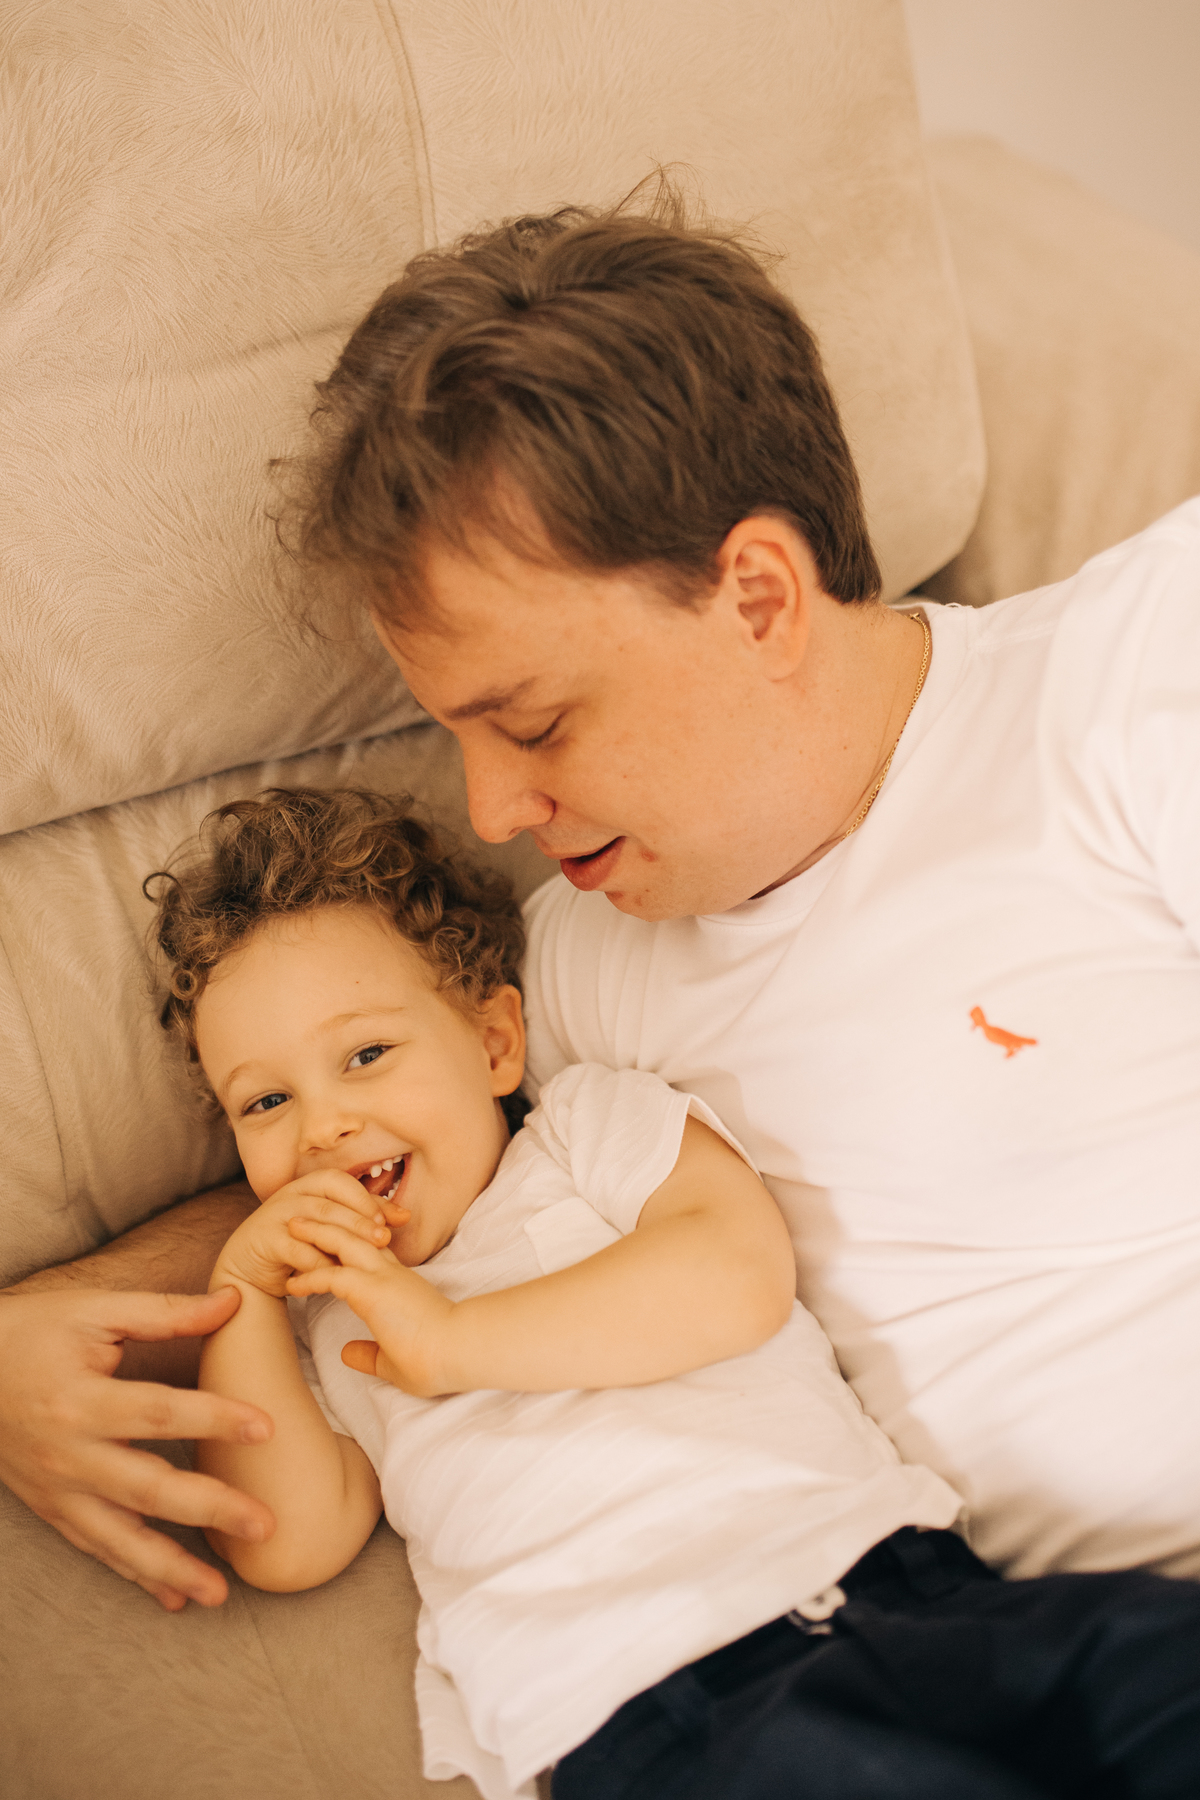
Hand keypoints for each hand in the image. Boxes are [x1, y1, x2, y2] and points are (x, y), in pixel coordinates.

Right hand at [0, 1286, 278, 1610]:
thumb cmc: (34, 1333)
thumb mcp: (95, 1310)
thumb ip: (164, 1312)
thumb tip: (233, 1301)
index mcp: (82, 1399)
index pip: (159, 1413)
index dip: (214, 1419)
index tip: (266, 1427)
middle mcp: (69, 1454)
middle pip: (147, 1488)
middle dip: (209, 1510)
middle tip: (264, 1525)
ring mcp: (59, 1490)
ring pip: (120, 1539)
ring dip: (172, 1569)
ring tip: (220, 1593)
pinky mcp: (54, 1510)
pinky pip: (99, 1549)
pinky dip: (137, 1576)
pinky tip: (175, 1598)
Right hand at [214, 1172, 409, 1297]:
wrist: (249, 1269)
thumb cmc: (297, 1245)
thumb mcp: (330, 1228)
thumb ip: (361, 1218)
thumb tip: (404, 1215)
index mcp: (310, 1185)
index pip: (343, 1183)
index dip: (369, 1199)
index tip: (395, 1219)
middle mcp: (292, 1194)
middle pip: (331, 1200)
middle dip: (361, 1219)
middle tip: (385, 1238)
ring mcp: (275, 1215)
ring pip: (314, 1221)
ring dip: (343, 1237)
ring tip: (364, 1255)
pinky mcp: (264, 1240)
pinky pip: (294, 1248)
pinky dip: (316, 1262)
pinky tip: (335, 1275)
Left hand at [285, 1221, 454, 1396]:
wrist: (459, 1351)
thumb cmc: (436, 1358)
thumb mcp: (396, 1359)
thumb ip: (371, 1353)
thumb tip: (348, 1353)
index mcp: (399, 1283)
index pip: (371, 1251)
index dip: (348, 1244)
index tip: (324, 1246)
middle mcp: (391, 1273)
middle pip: (355, 1234)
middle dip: (328, 1224)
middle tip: (303, 1219)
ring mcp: (383, 1277)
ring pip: (344, 1242)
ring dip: (315, 1233)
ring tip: (291, 1228)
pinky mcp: (374, 1290)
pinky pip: (333, 1275)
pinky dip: (310, 1275)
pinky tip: (292, 1283)